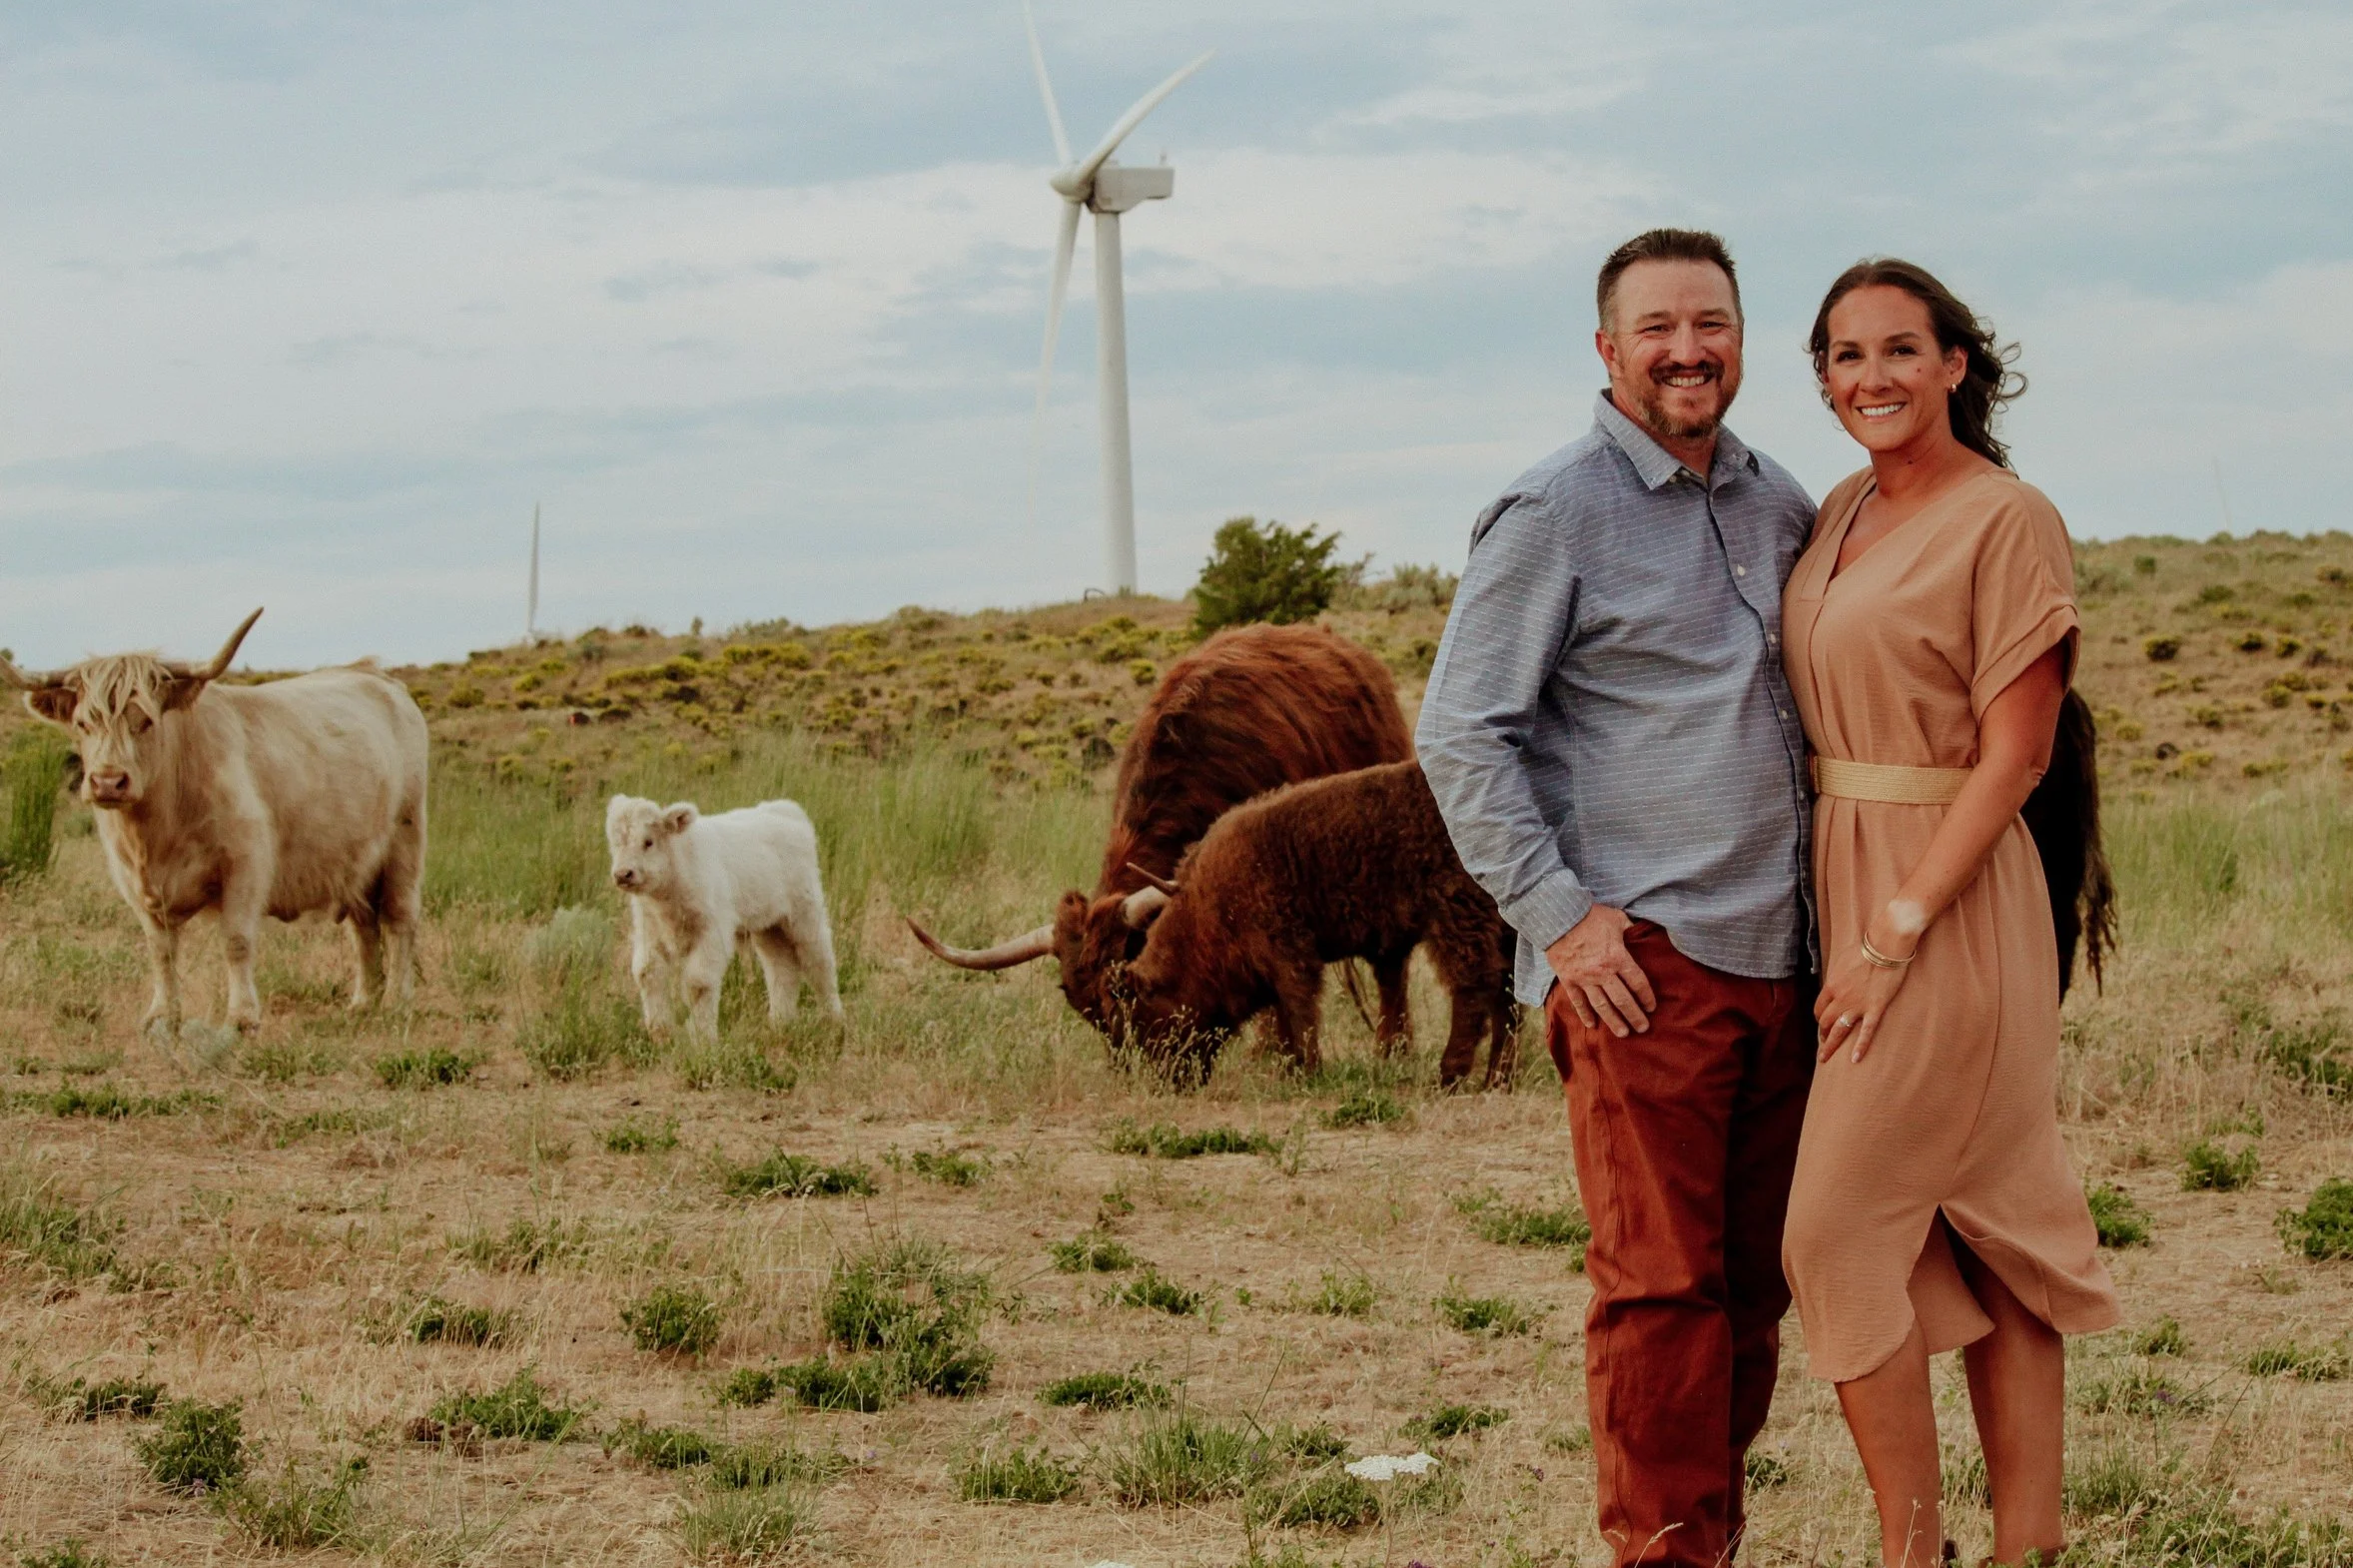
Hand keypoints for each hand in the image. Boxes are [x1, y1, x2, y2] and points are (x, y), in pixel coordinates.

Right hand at [1545, 904, 1656, 1036]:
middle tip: (1643, 1028)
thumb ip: (1630, 928)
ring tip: (1623, 1034)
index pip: (1637, 983)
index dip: (1647, 997)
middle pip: (1623, 1000)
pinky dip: (1585, 1014)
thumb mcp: (1616, 918)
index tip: (1652, 1007)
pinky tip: (1592, 1025)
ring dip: (1614, 1021)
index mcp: (1617, 957)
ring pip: (1602, 1006)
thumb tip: (1641, 932)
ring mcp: (1584, 978)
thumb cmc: (1590, 915)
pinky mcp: (1568, 979)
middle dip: (1635, 1016)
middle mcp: (1602, 972)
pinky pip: (1578, 1001)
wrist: (1558, 916)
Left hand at [1815, 936, 1912, 1062]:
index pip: (1819, 1008)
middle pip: (1825, 1021)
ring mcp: (1857, 1005)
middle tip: (1823, 1042)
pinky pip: (1866, 1032)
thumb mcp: (1842, 960)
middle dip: (1822, 1033)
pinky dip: (1860, 1047)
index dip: (1819, 1018)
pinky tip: (1855, 1060)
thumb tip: (1834, 982)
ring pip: (1839, 1031)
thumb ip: (1837, 975)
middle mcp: (1840, 998)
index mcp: (1831, 986)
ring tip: (1825, 1057)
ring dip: (1830, 1045)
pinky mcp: (1875, 1008)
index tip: (1821, 1024)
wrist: (1885, 947)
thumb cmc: (1865, 949)